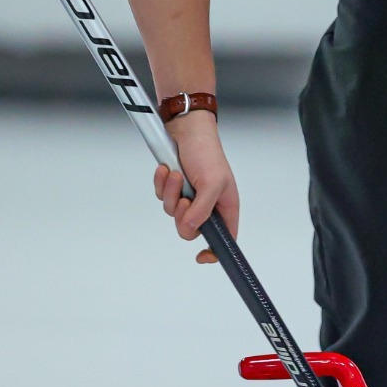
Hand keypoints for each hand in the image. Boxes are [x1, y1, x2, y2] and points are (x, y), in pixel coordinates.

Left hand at [151, 111, 239, 263]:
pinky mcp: (173, 189)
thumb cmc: (207, 152)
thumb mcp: (212, 182)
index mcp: (225, 207)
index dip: (215, 252)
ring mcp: (189, 198)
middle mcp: (207, 206)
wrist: (186, 130)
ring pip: (172, 213)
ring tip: (176, 175)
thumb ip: (202, 209)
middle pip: (190, 229)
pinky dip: (162, 185)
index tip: (202, 256)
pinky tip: (167, 170)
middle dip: (182, 214)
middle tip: (185, 198)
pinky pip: (161, 198)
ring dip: (171, 194)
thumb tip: (190, 229)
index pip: (225, 239)